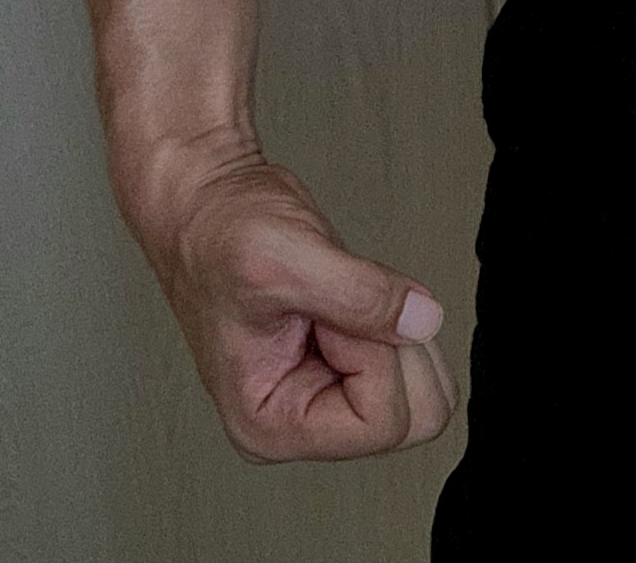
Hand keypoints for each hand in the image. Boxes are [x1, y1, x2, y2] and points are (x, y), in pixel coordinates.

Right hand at [130, 137, 455, 462]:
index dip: (376, 358)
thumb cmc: (219, 237)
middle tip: (337, 307)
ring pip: (424, 395)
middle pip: (413, 421)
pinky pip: (418, 361)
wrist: (211, 208)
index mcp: (271, 426)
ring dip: (399, 330)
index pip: (381, 426)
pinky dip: (402, 318)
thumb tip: (424, 321)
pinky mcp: (352, 369)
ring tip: (338, 301)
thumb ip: (361, 295)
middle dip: (395, 348)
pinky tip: (351, 301)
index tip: (330, 317)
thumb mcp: (288, 257)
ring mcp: (330, 398)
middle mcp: (302, 424)